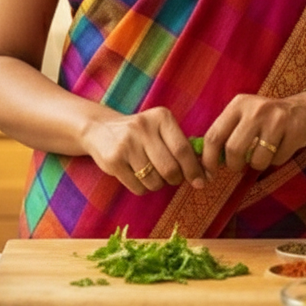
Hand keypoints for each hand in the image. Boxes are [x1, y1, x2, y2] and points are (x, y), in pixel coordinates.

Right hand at [80, 106, 207, 194]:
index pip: (182, 149)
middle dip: (175, 179)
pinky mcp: (113, 160)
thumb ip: (180, 145)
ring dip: (158, 185)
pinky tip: (137, 175)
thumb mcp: (160, 129)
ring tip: (152, 173)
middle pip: (170, 168)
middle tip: (173, 178)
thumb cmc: (141, 133)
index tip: (201, 181)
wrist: (100, 129)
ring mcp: (126, 144)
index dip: (194, 169)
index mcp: (160, 117)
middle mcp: (143, 127)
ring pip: (154, 181)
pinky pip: (138, 187)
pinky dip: (142, 188)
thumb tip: (204, 173)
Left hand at [200, 90, 305, 173]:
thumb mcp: (244, 117)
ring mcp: (275, 119)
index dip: (208, 159)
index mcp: (238, 104)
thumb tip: (203, 163)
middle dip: (234, 165)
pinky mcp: (293, 130)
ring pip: (257, 160)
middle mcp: (255, 109)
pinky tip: (281, 146)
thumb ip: (226, 134)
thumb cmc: (266, 119)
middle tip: (239, 166)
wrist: (303, 110)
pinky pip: (277, 160)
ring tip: (264, 152)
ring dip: (259, 164)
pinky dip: (276, 160)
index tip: (208, 174)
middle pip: (233, 150)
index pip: (214, 135)